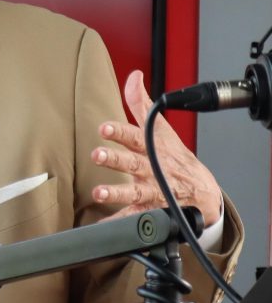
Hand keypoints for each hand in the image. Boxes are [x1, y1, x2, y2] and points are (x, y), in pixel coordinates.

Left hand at [91, 70, 221, 225]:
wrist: (204, 193)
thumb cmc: (176, 158)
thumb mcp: (161, 129)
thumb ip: (141, 104)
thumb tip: (133, 76)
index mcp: (152, 148)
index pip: (135, 136)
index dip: (120, 131)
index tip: (105, 127)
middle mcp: (152, 169)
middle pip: (134, 163)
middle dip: (116, 160)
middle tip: (98, 155)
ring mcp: (153, 192)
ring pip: (135, 192)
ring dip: (117, 193)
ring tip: (99, 193)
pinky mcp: (152, 211)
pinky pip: (134, 219)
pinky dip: (119, 224)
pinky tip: (101, 226)